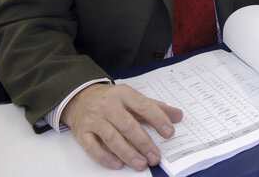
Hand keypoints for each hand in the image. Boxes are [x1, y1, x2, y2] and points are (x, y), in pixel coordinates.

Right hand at [61, 83, 182, 170]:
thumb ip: (155, 107)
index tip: (169, 133)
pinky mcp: (82, 132)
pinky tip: (118, 164)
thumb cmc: (111, 100)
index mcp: (124, 94)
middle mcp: (108, 105)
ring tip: (141, 164)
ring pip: (112, 137)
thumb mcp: (133, 98)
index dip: (158, 119)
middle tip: (155, 157)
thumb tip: (178, 115)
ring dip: (128, 153)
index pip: (144, 106)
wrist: (80, 98)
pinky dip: (105, 157)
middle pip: (128, 125)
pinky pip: (92, 147)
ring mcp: (94, 119)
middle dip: (144, 143)